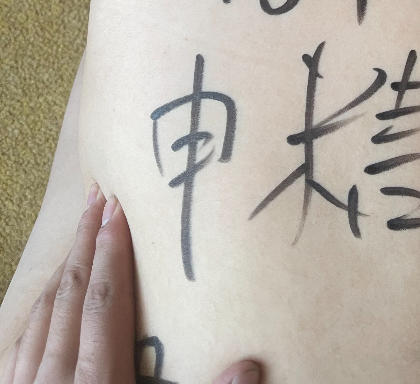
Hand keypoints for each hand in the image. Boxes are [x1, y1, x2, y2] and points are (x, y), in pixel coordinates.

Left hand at [1, 186, 260, 383]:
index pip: (103, 301)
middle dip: (86, 246)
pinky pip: (19, 351)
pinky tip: (41, 306)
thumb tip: (251, 365)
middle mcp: (55, 382)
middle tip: (98, 200)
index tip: (118, 209)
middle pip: (70, 297)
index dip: (112, 252)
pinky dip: (35, 317)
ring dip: (60, 273)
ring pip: (41, 318)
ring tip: (77, 237)